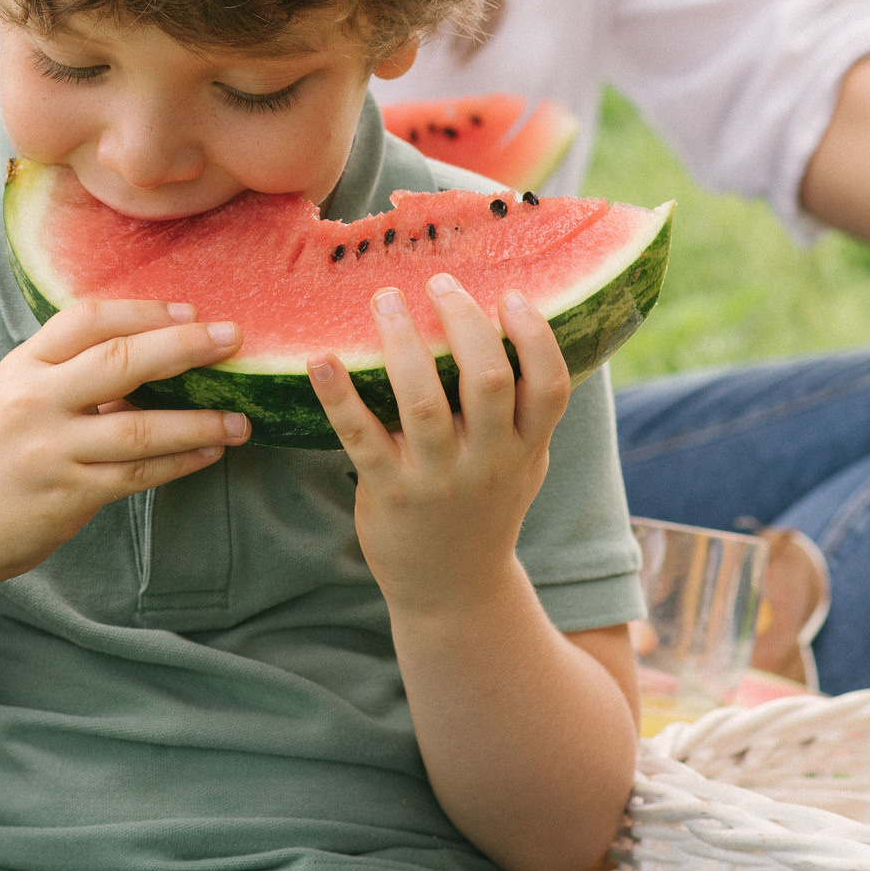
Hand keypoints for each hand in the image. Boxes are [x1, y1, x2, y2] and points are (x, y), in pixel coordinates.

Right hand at [0, 299, 249, 589]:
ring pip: (141, 426)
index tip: (190, 311)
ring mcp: (50, 450)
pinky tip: (210, 453)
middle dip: (184, 347)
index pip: (87, 319)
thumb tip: (145, 357)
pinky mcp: (66, 495)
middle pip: (122, 360)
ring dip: (200, 421)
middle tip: (233, 339)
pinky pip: (137, 474)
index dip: (144, 310)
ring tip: (240, 418)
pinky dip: (180, 462)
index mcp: (20, 367)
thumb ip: (63, 377)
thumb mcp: (8, 398)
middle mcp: (34, 402)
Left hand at [307, 273, 573, 614]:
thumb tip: (519, 324)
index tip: (510, 295)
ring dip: (402, 342)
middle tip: (437, 281)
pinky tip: (320, 359)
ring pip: (423, 401)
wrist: (452, 589)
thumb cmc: (485, 506)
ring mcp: (438, 479)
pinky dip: (338, 395)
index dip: (534, 336)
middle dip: (462, 321)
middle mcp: (488, 462)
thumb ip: (525, 408)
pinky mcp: (389, 491)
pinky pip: (361, 436)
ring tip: (385, 298)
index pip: (549, 386)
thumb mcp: (524, 463)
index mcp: (527, 448)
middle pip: (488, 380)